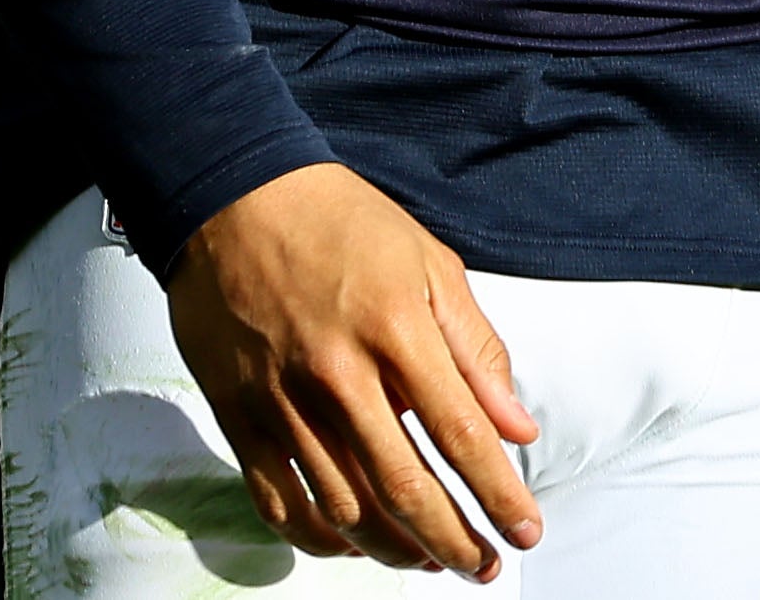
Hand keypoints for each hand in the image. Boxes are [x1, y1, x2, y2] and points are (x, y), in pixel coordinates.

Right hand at [170, 163, 543, 576]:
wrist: (233, 197)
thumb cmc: (342, 223)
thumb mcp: (431, 264)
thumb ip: (478, 350)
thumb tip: (517, 427)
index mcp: (398, 330)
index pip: (461, 435)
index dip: (498, 493)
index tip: (526, 530)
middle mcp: (340, 375)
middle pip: (405, 488)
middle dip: (455, 540)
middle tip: (484, 567)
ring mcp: (284, 402)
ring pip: (345, 508)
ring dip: (395, 549)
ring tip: (430, 561)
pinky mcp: (239, 417)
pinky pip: (280, 502)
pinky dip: (320, 539)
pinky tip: (354, 544)